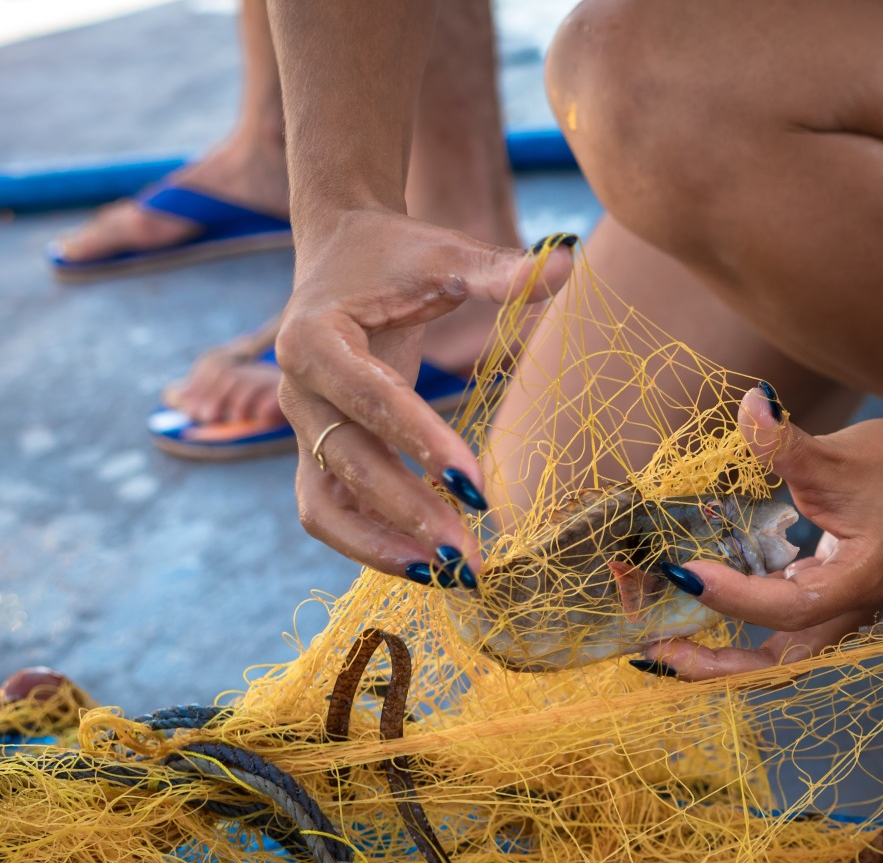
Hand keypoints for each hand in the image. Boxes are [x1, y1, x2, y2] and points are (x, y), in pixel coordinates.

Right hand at [277, 207, 573, 578]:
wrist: (338, 250)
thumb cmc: (394, 253)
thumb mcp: (443, 253)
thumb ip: (499, 270)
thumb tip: (569, 261)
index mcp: (315, 337)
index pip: (371, 400)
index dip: (421, 444)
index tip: (475, 485)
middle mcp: (297, 389)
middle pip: (349, 464)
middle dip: (409, 513)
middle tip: (469, 553)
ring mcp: (301, 427)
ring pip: (327, 506)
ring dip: (383, 548)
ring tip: (450, 576)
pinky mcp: (316, 451)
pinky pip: (333, 511)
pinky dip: (374, 543)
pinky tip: (431, 566)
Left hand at [644, 389, 882, 677]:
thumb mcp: (839, 451)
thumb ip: (787, 441)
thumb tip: (751, 403)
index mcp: (863, 577)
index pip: (791, 605)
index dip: (735, 596)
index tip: (685, 572)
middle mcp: (854, 608)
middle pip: (784, 663)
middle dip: (719, 665)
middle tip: (657, 649)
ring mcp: (843, 612)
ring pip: (780, 657)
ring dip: (722, 657)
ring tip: (664, 644)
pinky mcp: (829, 603)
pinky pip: (780, 634)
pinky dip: (736, 631)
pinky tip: (698, 612)